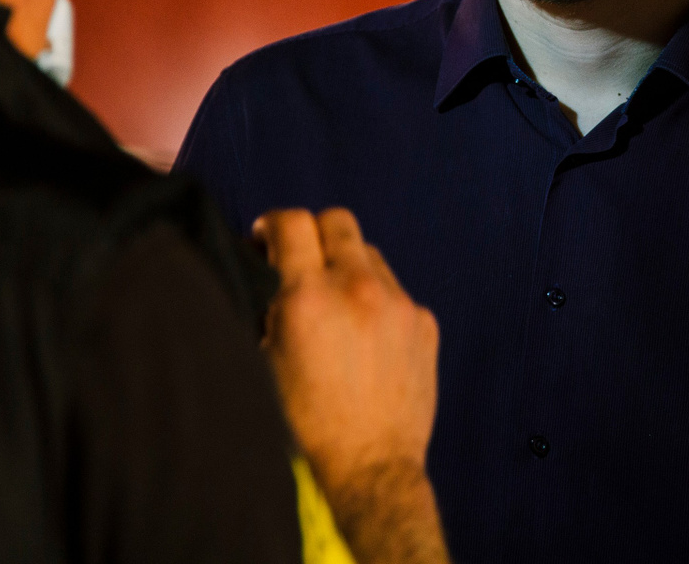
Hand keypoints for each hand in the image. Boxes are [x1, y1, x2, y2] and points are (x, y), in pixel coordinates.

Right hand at [255, 209, 447, 563]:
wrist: (370, 467)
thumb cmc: (308, 425)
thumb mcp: (264, 365)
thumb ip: (267, 309)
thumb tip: (264, 274)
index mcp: (309, 298)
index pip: (292, 222)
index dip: (272, 225)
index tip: (266, 240)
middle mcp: (358, 289)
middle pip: (337, 220)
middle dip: (313, 234)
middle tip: (301, 262)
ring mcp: (399, 303)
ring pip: (369, 254)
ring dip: (347, 267)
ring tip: (336, 307)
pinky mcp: (424, 321)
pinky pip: (396, 290)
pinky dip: (377, 300)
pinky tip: (366, 337)